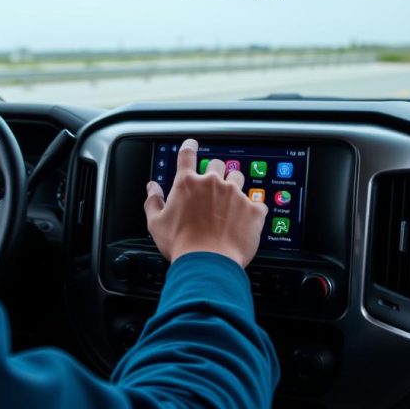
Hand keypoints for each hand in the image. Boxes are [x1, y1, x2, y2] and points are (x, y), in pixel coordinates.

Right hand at [144, 139, 267, 267]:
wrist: (208, 264)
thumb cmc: (181, 245)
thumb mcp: (156, 224)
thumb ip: (153, 201)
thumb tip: (151, 188)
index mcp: (187, 184)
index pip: (187, 155)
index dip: (190, 147)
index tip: (192, 144)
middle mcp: (212, 183)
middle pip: (217, 165)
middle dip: (214, 173)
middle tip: (212, 189)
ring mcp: (235, 194)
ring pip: (238, 177)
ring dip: (234, 185)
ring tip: (230, 203)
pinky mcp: (253, 209)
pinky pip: (257, 203)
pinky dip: (252, 210)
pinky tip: (246, 221)